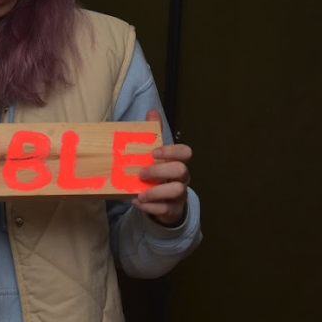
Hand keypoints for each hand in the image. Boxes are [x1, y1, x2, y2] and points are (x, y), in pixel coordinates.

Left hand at [133, 108, 191, 226]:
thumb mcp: (155, 156)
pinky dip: (150, 207)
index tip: (154, 152)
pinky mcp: (172, 210)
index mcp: (178, 162)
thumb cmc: (158, 175)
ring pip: (177, 191)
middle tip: (141, 173)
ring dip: (156, 192)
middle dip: (160, 171)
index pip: (185, 152)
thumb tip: (152, 111)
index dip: (171, 151)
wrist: (162, 203)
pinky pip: (165, 209)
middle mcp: (182, 178)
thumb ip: (153, 135)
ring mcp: (179, 195)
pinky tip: (137, 202)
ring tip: (139, 194)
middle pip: (181, 170)